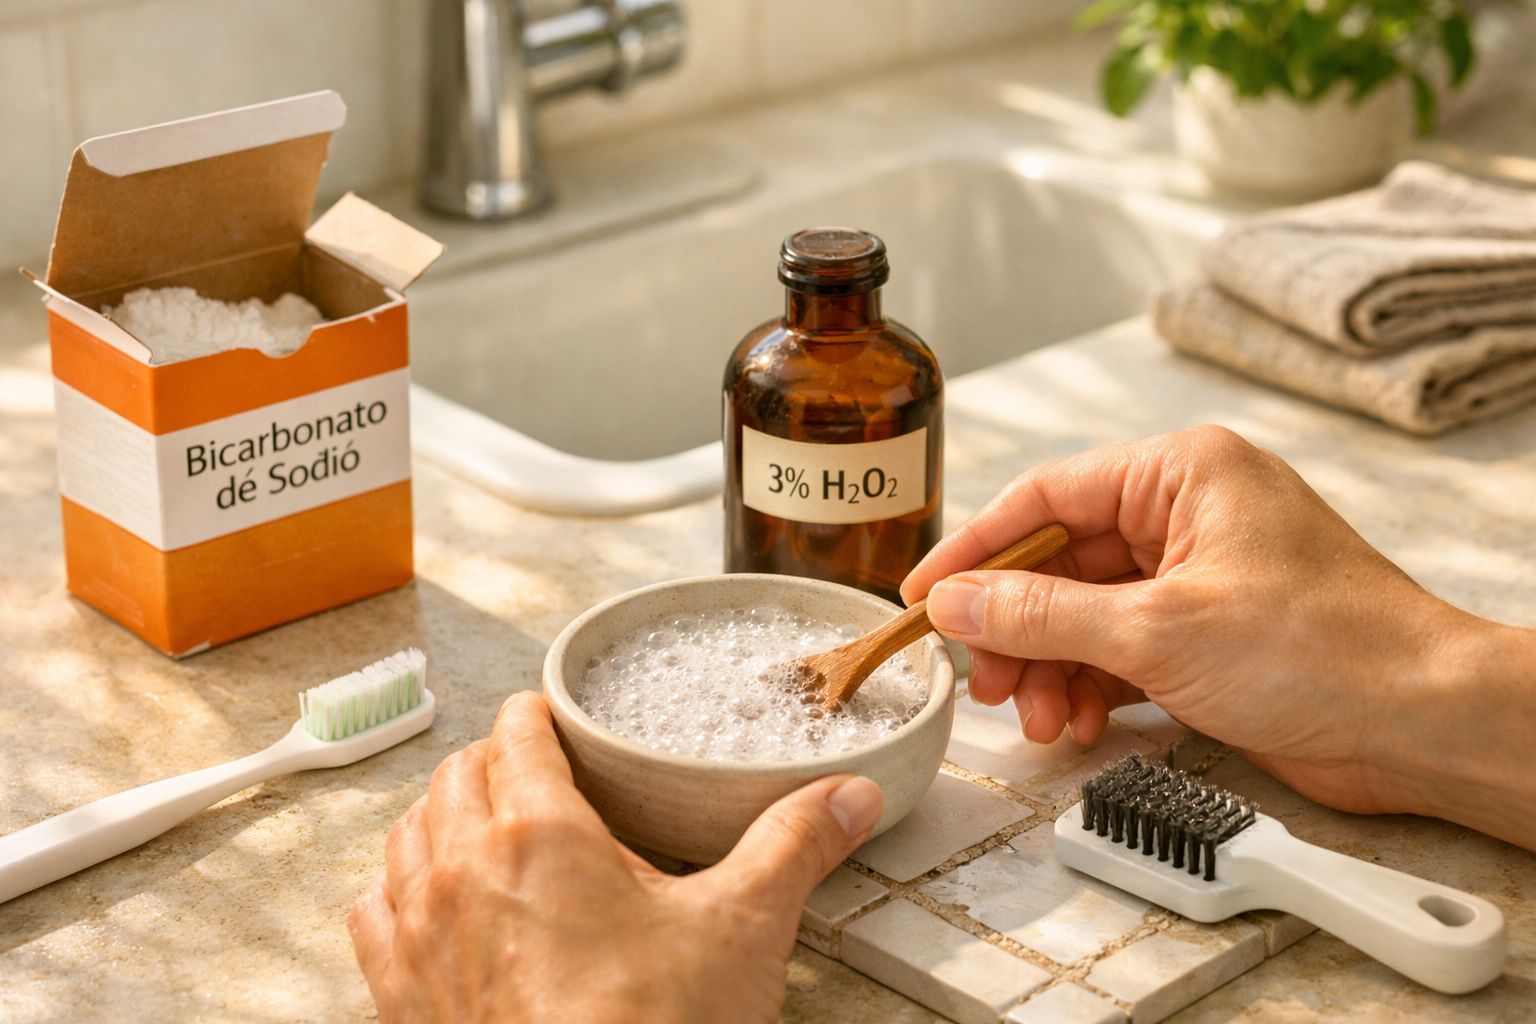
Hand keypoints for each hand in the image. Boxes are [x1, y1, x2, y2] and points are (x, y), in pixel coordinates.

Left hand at [348, 691, 884, 1023]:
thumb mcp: (741, 927)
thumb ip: (793, 845)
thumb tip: (847, 798)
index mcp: (538, 834)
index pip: (516, 734)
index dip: (537, 715)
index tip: (554, 717)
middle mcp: (462, 871)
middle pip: (456, 776)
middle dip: (494, 761)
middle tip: (533, 769)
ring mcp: (420, 935)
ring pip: (407, 835)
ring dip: (441, 816)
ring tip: (480, 824)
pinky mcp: (401, 995)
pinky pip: (371, 914)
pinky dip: (396, 890)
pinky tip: (423, 901)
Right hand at [903, 425, 1535, 846]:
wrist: (1421, 724)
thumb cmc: (1323, 651)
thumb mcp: (1156, 630)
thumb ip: (1042, 615)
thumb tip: (957, 603)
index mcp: (1180, 474)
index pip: (1045, 495)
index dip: (976, 550)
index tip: (924, 596)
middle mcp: (1186, 513)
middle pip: (1060, 562)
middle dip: (1018, 629)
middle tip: (986, 682)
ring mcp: (1198, 575)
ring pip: (1086, 612)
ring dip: (1053, 668)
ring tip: (1040, 720)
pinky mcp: (1208, 631)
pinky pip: (1121, 648)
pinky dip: (1093, 686)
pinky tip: (1081, 724)